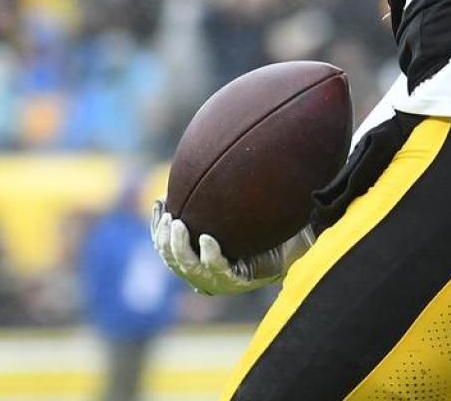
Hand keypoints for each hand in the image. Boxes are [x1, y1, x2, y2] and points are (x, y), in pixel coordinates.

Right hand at [150, 201, 312, 295]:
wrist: (293, 242)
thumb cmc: (259, 226)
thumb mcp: (228, 210)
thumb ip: (209, 198)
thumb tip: (192, 167)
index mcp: (196, 257)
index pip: (166, 246)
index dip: (157, 228)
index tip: (160, 205)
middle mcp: (203, 272)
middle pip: (172, 258)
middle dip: (165, 238)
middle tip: (168, 216)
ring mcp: (219, 280)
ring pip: (188, 267)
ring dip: (179, 246)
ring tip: (178, 224)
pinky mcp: (238, 283)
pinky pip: (219, 270)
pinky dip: (210, 255)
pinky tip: (206, 239)